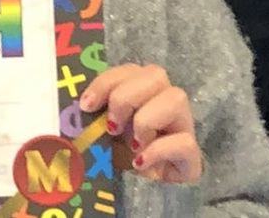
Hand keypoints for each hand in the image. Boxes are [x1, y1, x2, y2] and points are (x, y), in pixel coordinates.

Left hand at [80, 63, 201, 183]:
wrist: (139, 199)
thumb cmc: (117, 163)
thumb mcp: (99, 136)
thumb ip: (91, 119)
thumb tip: (76, 110)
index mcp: (140, 94)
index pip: (130, 70)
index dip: (107, 82)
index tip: (86, 105)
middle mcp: (164, 104)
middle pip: (156, 74)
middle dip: (126, 96)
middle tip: (111, 126)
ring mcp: (182, 128)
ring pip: (177, 98)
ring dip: (146, 119)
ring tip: (131, 145)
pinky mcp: (191, 157)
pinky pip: (185, 141)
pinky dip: (158, 150)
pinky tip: (140, 163)